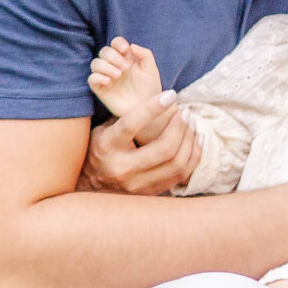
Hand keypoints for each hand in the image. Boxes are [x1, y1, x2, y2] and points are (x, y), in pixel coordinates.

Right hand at [79, 92, 196, 195]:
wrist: (90, 190)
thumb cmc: (98, 151)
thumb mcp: (102, 131)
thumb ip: (123, 117)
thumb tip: (151, 98)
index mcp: (108, 147)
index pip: (132, 125)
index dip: (153, 108)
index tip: (171, 94)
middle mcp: (123, 168)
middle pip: (163, 148)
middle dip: (180, 127)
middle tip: (186, 112)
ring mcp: (138, 185)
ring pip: (176, 164)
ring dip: (190, 141)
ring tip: (193, 124)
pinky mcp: (151, 193)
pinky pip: (181, 175)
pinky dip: (193, 156)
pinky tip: (196, 140)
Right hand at [87, 36, 163, 117]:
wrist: (147, 109)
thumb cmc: (150, 88)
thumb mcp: (151, 69)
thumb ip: (145, 54)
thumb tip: (131, 45)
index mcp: (126, 57)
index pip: (116, 43)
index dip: (118, 43)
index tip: (125, 50)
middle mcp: (114, 65)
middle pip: (104, 51)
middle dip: (113, 56)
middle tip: (125, 68)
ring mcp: (106, 76)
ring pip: (95, 63)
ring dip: (105, 66)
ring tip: (118, 75)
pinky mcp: (101, 89)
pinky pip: (91, 79)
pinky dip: (98, 77)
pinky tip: (109, 82)